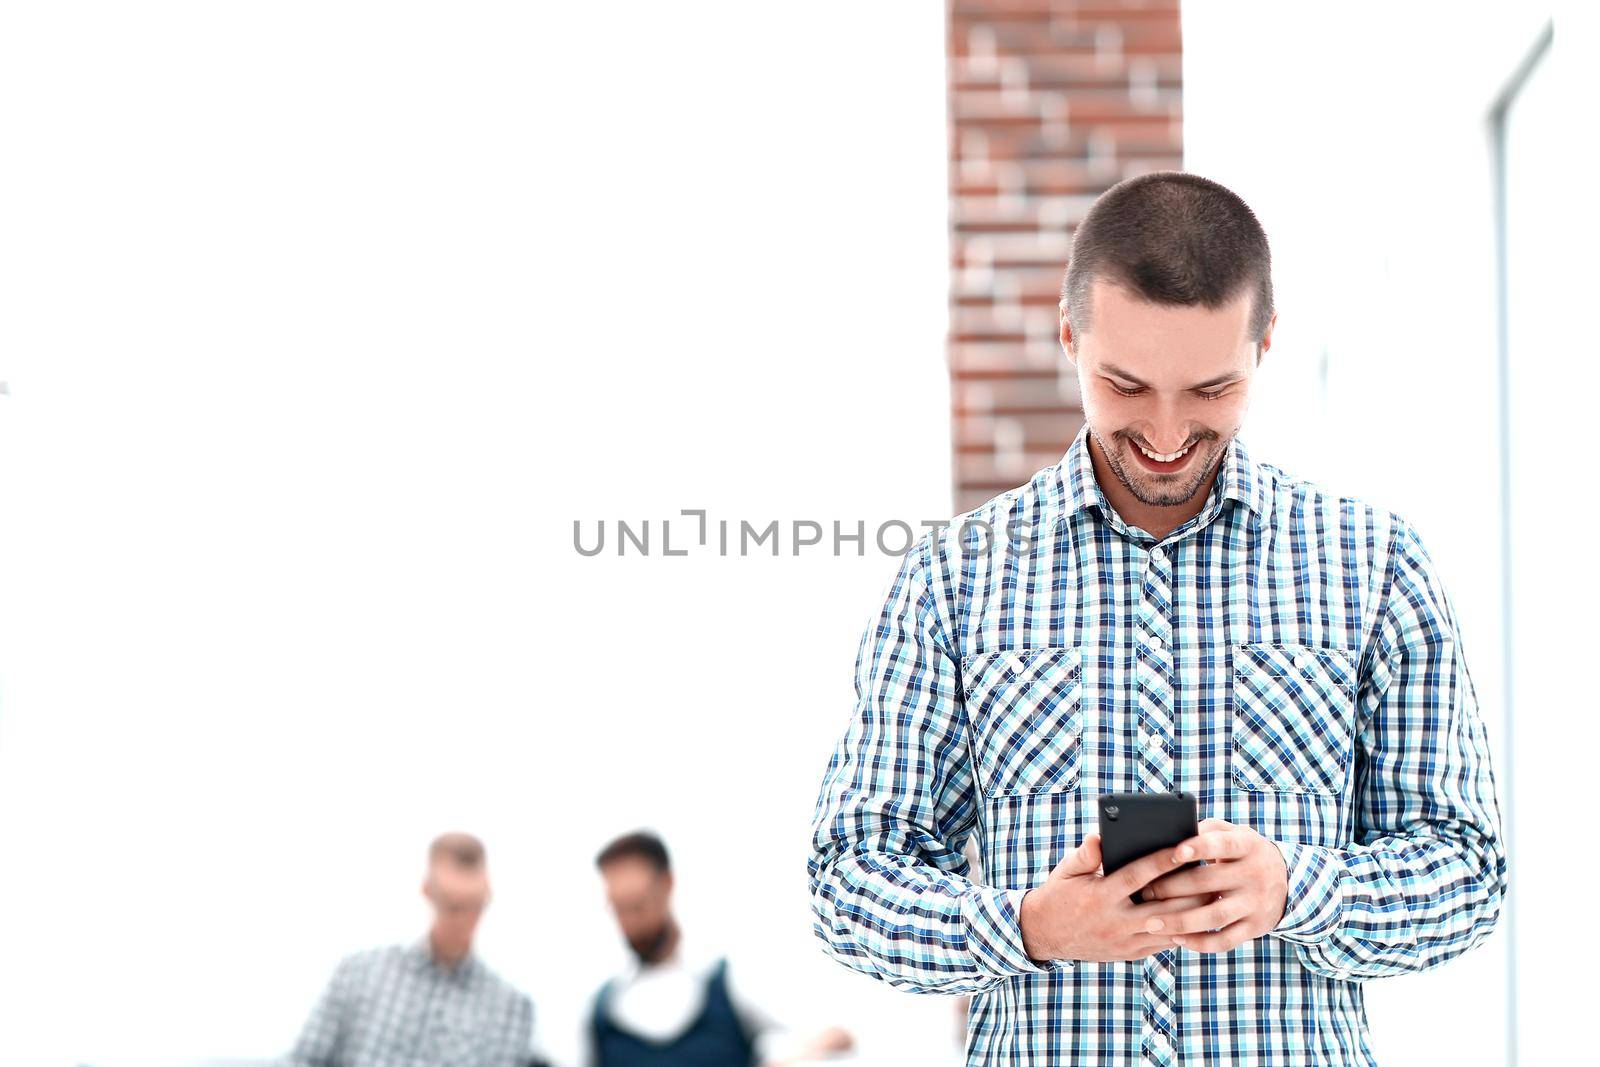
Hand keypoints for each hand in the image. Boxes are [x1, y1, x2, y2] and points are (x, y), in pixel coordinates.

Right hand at [1018, 832, 1216, 963]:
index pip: (1138, 876)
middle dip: (1190, 892)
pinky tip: (1197, 917)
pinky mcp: (1130, 954)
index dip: (1161, 861)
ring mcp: (1125, 941)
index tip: (1183, 847)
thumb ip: (1086, 855)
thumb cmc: (1060, 895)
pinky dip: (1182, 930)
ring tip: (1212, 896)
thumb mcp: (1066, 871)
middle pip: (1163, 906)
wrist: (1045, 935)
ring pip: (1169, 929)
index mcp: (1100, 896)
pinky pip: (1163, 943)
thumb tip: (1100, 837)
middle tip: (1213, 875)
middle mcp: (1115, 921)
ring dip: (1192, 914)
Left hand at [1137, 817, 1288, 952]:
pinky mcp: (1255, 928)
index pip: (1223, 845)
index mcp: (1247, 846)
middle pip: (1209, 882)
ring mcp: (1255, 904)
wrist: (1288, 882)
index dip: (1199, 848)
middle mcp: (1254, 875)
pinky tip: (1177, 938)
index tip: (1175, 853)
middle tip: (1145, 892)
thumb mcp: (1234, 834)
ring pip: (1215, 916)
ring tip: (1151, 923)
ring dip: (1180, 920)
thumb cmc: (1243, 852)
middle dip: (1173, 888)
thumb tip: (1170, 832)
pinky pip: (1225, 940)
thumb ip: (1207, 830)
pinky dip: (1200, 942)